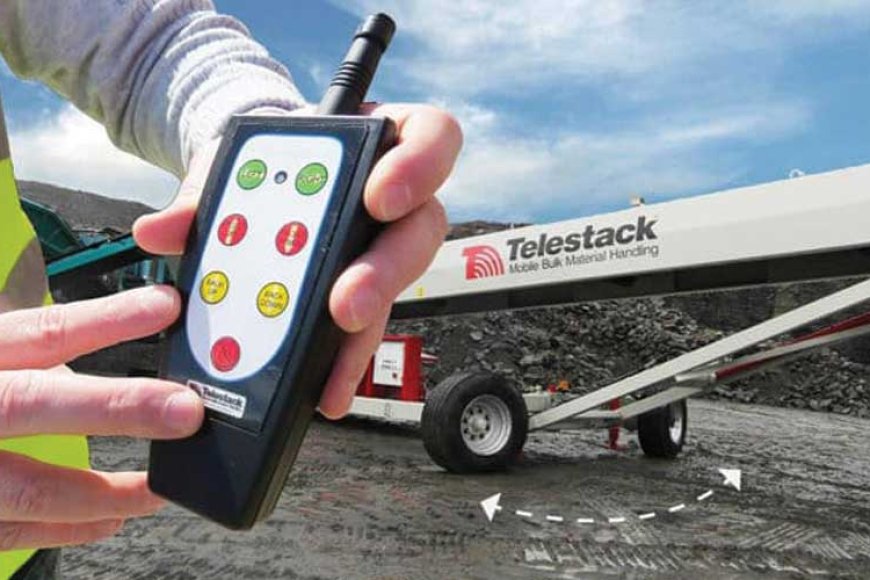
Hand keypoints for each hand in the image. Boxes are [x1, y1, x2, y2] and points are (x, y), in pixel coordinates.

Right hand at [0, 287, 203, 549]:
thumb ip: (25, 348)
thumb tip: (108, 336)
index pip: (38, 332)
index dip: (105, 319)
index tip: (164, 306)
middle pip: (34, 403)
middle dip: (117, 407)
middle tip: (184, 411)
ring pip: (29, 486)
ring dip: (107, 492)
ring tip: (161, 487)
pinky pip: (13, 532)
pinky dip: (69, 528)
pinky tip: (110, 520)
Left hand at [134, 104, 461, 417]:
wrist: (255, 186)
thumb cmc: (264, 164)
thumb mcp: (232, 162)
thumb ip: (203, 191)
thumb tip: (162, 230)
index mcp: (377, 142)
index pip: (431, 137)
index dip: (417, 167)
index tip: (378, 199)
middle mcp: (396, 197)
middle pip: (421, 229)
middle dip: (385, 271)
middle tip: (346, 302)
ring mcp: (383, 248)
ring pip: (397, 290)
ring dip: (362, 330)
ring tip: (328, 366)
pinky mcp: (365, 293)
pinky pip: (363, 329)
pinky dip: (340, 359)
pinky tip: (323, 385)